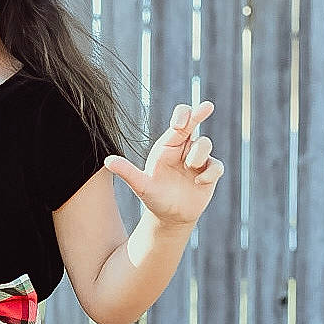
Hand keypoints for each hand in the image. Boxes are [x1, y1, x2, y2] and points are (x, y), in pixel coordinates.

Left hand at [105, 100, 222, 230]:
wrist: (170, 217)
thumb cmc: (154, 197)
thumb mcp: (141, 185)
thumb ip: (127, 172)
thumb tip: (107, 161)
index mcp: (168, 145)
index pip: (178, 122)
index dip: (181, 115)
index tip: (180, 122)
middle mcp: (184, 148)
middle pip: (195, 123)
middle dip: (200, 113)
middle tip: (207, 106)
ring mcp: (199, 159)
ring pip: (205, 144)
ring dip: (197, 155)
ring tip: (189, 168)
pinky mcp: (210, 173)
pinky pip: (216, 166)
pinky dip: (209, 173)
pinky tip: (199, 182)